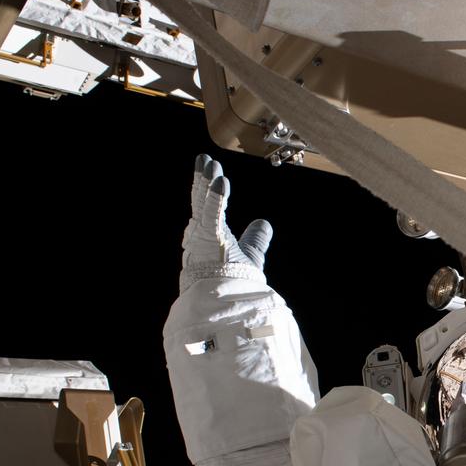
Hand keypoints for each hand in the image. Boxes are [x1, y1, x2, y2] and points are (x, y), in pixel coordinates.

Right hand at [180, 154, 273, 290]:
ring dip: (206, 182)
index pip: (207, 210)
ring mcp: (202, 239)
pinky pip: (211, 215)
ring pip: (202, 204)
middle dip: (202, 181)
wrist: (227, 304)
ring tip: (209, 163)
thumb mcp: (249, 255)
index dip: (209, 191)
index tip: (214, 175)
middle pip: (201, 203)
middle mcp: (200, 238)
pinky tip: (220, 181)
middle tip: (204, 160)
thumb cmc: (234, 284)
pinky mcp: (208, 241)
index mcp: (208, 240)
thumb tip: (264, 223)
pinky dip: (216, 198)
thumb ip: (255, 240)